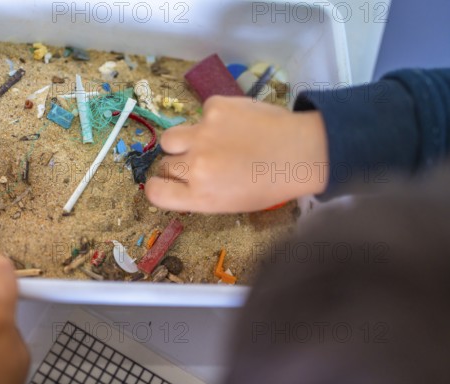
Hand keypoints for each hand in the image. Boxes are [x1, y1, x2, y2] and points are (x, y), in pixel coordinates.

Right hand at [145, 96, 328, 212]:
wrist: (301, 151)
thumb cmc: (269, 184)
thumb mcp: (230, 203)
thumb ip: (199, 193)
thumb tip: (179, 180)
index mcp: (199, 195)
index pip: (155, 192)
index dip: (159, 186)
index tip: (167, 182)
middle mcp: (195, 165)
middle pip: (164, 164)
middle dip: (178, 164)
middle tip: (201, 162)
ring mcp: (202, 133)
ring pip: (171, 136)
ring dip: (184, 140)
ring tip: (208, 140)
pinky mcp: (214, 108)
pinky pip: (200, 113)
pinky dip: (213, 119)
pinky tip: (235, 125)